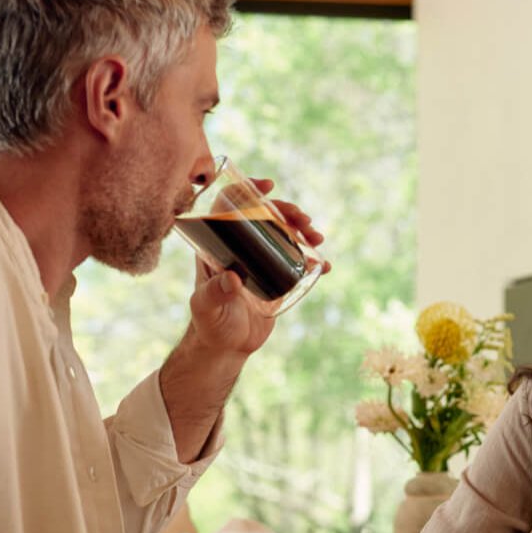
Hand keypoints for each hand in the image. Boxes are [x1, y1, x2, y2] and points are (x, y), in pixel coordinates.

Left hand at [187, 178, 329, 357]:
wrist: (228, 346)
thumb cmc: (210, 324)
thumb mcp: (206, 307)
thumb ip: (214, 294)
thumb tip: (232, 278)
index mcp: (219, 245)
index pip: (229, 206)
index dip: (247, 190)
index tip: (268, 186)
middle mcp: (241, 248)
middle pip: (265, 216)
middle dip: (287, 211)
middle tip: (303, 220)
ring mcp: (261, 261)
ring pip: (284, 235)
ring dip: (304, 230)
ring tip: (317, 239)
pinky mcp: (278, 278)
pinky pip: (298, 263)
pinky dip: (314, 261)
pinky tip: (325, 266)